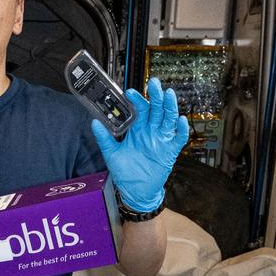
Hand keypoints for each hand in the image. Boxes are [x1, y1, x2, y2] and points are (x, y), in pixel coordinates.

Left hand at [91, 79, 187, 213]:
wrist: (135, 191)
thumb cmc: (125, 172)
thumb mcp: (111, 154)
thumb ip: (104, 138)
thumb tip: (94, 122)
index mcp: (138, 129)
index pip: (140, 109)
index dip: (137, 99)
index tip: (130, 92)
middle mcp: (151, 131)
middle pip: (157, 109)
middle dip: (156, 96)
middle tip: (154, 83)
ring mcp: (161, 140)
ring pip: (169, 119)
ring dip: (170, 107)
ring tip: (169, 94)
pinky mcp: (170, 151)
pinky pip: (178, 138)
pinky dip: (181, 130)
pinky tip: (180, 121)